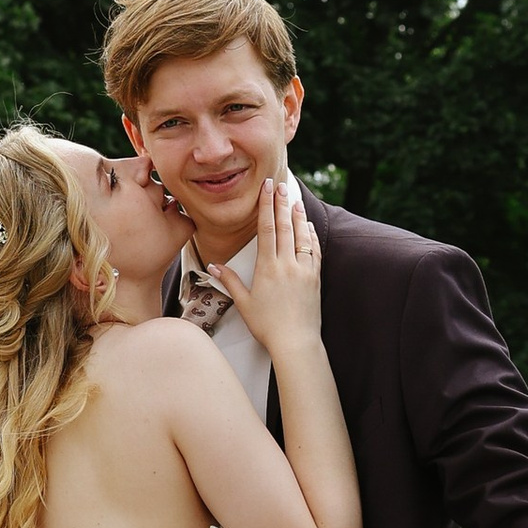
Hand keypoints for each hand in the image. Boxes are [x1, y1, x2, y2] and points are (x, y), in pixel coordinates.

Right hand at [236, 179, 322, 354]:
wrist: (296, 342)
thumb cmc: (267, 326)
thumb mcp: (243, 303)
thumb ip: (229, 281)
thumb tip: (212, 266)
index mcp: (268, 268)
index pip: (267, 228)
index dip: (266, 206)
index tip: (266, 188)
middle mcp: (287, 264)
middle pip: (285, 226)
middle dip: (282, 203)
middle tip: (280, 184)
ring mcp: (304, 270)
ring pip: (302, 235)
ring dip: (298, 215)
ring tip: (295, 199)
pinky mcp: (315, 277)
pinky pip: (314, 250)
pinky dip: (311, 236)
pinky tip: (308, 227)